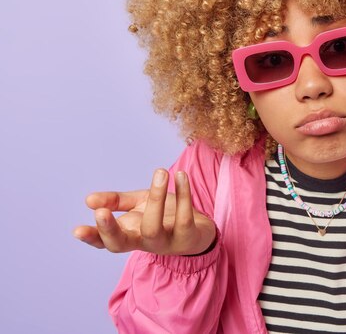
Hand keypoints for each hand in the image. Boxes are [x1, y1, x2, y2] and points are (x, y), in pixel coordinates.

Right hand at [73, 169, 215, 254]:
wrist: (199, 229)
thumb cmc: (164, 215)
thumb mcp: (139, 204)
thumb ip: (116, 201)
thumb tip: (88, 200)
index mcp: (129, 234)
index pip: (105, 241)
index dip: (92, 237)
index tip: (77, 230)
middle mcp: (144, 242)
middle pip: (121, 244)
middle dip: (110, 229)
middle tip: (100, 212)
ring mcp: (166, 243)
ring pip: (153, 228)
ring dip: (155, 199)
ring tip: (161, 172)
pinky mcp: (187, 237)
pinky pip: (184, 218)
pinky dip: (184, 195)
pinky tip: (181, 175)